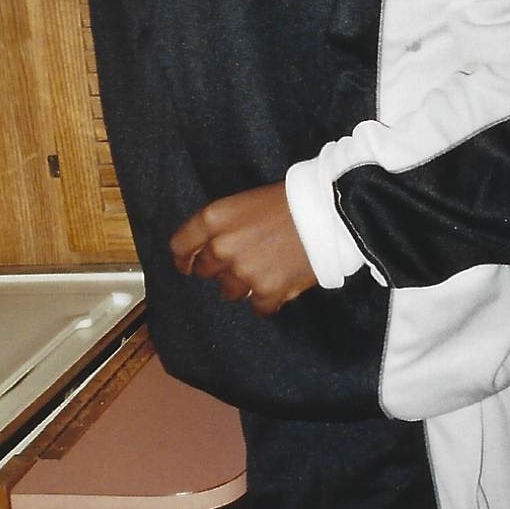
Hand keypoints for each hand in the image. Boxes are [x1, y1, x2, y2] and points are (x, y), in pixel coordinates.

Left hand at [169, 183, 317, 317]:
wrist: (328, 211)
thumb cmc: (288, 202)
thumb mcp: (245, 202)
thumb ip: (223, 226)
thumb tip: (210, 250)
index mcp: (214, 218)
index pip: (181, 246)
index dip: (184, 258)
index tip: (188, 265)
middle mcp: (222, 246)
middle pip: (205, 271)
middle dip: (221, 269)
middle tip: (242, 261)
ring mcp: (243, 271)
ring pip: (230, 291)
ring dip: (244, 285)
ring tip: (266, 269)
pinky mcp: (266, 290)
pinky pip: (258, 306)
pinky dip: (269, 299)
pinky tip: (281, 285)